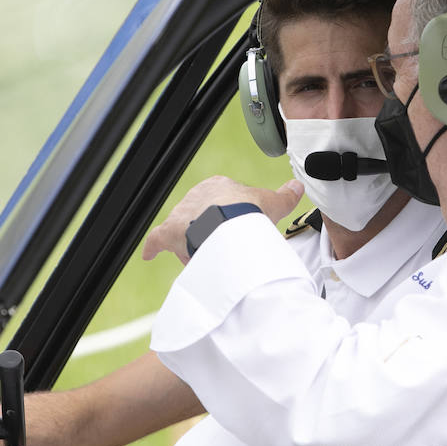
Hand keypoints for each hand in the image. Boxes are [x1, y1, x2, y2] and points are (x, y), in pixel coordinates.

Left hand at [141, 176, 302, 262]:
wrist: (229, 225)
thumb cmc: (249, 213)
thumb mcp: (272, 203)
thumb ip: (284, 196)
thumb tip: (297, 187)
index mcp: (219, 186)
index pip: (221, 200)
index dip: (228, 217)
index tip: (235, 229)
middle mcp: (197, 197)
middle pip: (201, 218)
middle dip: (210, 234)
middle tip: (222, 249)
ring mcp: (182, 214)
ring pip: (184, 231)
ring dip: (191, 244)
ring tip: (205, 260)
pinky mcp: (169, 232)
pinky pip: (157, 239)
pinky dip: (153, 247)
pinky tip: (149, 255)